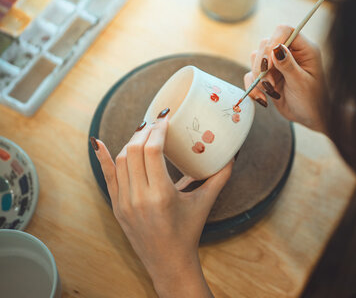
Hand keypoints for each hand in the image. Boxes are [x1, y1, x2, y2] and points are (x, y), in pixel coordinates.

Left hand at [91, 111, 231, 297]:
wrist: (168, 262)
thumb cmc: (188, 232)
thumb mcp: (204, 203)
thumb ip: (219, 178)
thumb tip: (233, 155)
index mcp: (161, 196)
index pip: (152, 152)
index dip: (158, 131)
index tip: (165, 118)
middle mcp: (139, 198)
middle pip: (134, 152)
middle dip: (145, 132)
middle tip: (157, 122)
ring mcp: (124, 203)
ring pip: (121, 161)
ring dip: (131, 142)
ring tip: (144, 132)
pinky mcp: (116, 207)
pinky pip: (108, 177)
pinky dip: (103, 158)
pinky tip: (98, 142)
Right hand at [244, 25, 326, 132]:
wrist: (310, 118)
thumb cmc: (313, 101)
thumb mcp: (301, 83)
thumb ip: (288, 65)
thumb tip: (276, 48)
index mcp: (304, 49)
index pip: (284, 31)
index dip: (273, 42)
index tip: (269, 63)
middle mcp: (290, 53)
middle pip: (266, 44)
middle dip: (263, 65)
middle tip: (270, 84)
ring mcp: (277, 64)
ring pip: (256, 58)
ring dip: (258, 77)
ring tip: (270, 92)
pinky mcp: (268, 75)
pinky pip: (252, 74)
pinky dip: (253, 87)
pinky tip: (263, 99)